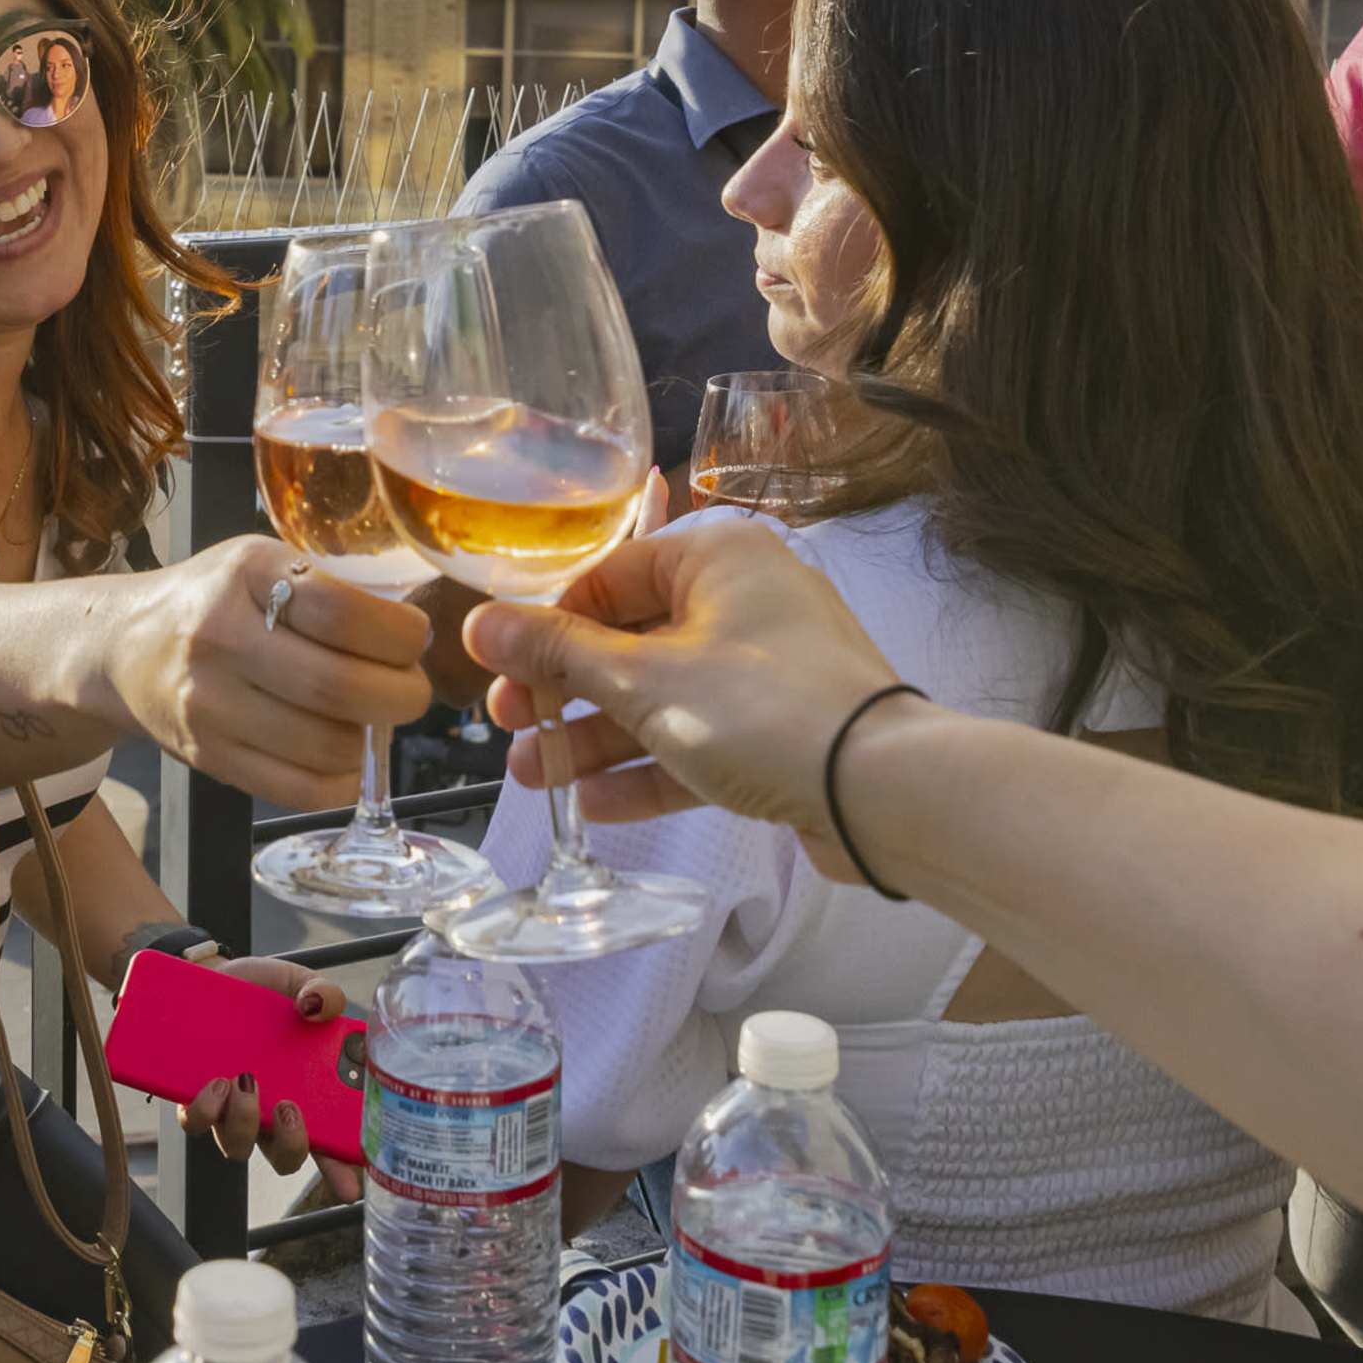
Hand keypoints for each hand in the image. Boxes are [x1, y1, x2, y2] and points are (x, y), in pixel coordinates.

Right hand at [101, 535, 432, 811]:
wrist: (123, 648)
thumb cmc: (215, 600)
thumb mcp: (260, 563)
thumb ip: (328, 586)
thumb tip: (414, 637)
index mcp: (245, 573)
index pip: (342, 611)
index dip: (399, 634)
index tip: (414, 639)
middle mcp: (219, 638)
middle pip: (339, 686)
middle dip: (402, 696)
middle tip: (411, 691)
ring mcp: (208, 705)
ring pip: (325, 746)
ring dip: (371, 740)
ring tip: (371, 719)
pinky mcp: (207, 758)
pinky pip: (299, 789)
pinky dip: (342, 781)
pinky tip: (344, 757)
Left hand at [181, 957, 364, 1201]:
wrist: (211, 977)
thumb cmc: (262, 992)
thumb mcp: (298, 985)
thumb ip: (322, 993)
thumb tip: (320, 1007)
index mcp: (306, 1094)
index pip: (329, 1142)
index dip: (340, 1171)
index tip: (350, 1186)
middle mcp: (269, 1113)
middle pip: (284, 1157)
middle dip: (291, 1144)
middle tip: (288, 1107)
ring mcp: (232, 1109)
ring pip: (237, 1146)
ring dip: (244, 1122)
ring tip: (243, 1080)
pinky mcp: (195, 1097)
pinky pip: (196, 1123)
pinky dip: (205, 1111)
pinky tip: (212, 1081)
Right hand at [458, 520, 902, 878]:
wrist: (883, 792)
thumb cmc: (760, 711)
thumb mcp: (643, 681)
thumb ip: (557, 653)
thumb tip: (479, 622)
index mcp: (717, 558)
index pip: (609, 577)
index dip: (546, 626)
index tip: (497, 669)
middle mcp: (744, 601)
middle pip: (631, 641)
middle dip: (564, 693)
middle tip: (508, 728)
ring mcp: (767, 671)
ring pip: (661, 698)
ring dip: (596, 738)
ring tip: (533, 779)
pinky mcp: (781, 733)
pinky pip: (700, 740)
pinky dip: (649, 768)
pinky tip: (593, 805)